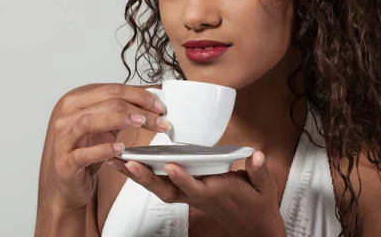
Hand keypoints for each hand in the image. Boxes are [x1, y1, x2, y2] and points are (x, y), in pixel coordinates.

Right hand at [42, 83, 170, 210]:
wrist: (67, 183)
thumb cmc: (86, 151)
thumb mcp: (104, 126)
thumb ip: (120, 111)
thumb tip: (152, 101)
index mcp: (76, 101)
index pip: (112, 89)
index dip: (139, 95)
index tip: (159, 105)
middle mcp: (66, 116)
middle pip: (106, 102)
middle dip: (137, 108)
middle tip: (159, 117)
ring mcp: (62, 138)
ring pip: (89, 121)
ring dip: (119, 120)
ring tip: (141, 124)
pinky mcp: (64, 162)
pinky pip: (82, 153)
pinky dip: (103, 149)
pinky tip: (120, 149)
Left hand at [107, 151, 286, 236]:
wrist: (252, 226)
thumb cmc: (257, 204)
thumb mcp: (264, 187)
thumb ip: (259, 171)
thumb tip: (256, 155)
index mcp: (216, 192)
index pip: (196, 187)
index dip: (183, 178)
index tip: (171, 165)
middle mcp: (198, 195)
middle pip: (167, 191)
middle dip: (147, 178)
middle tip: (128, 163)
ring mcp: (190, 195)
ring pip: (159, 188)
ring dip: (138, 176)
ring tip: (116, 160)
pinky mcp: (186, 192)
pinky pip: (161, 184)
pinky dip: (144, 175)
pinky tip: (128, 162)